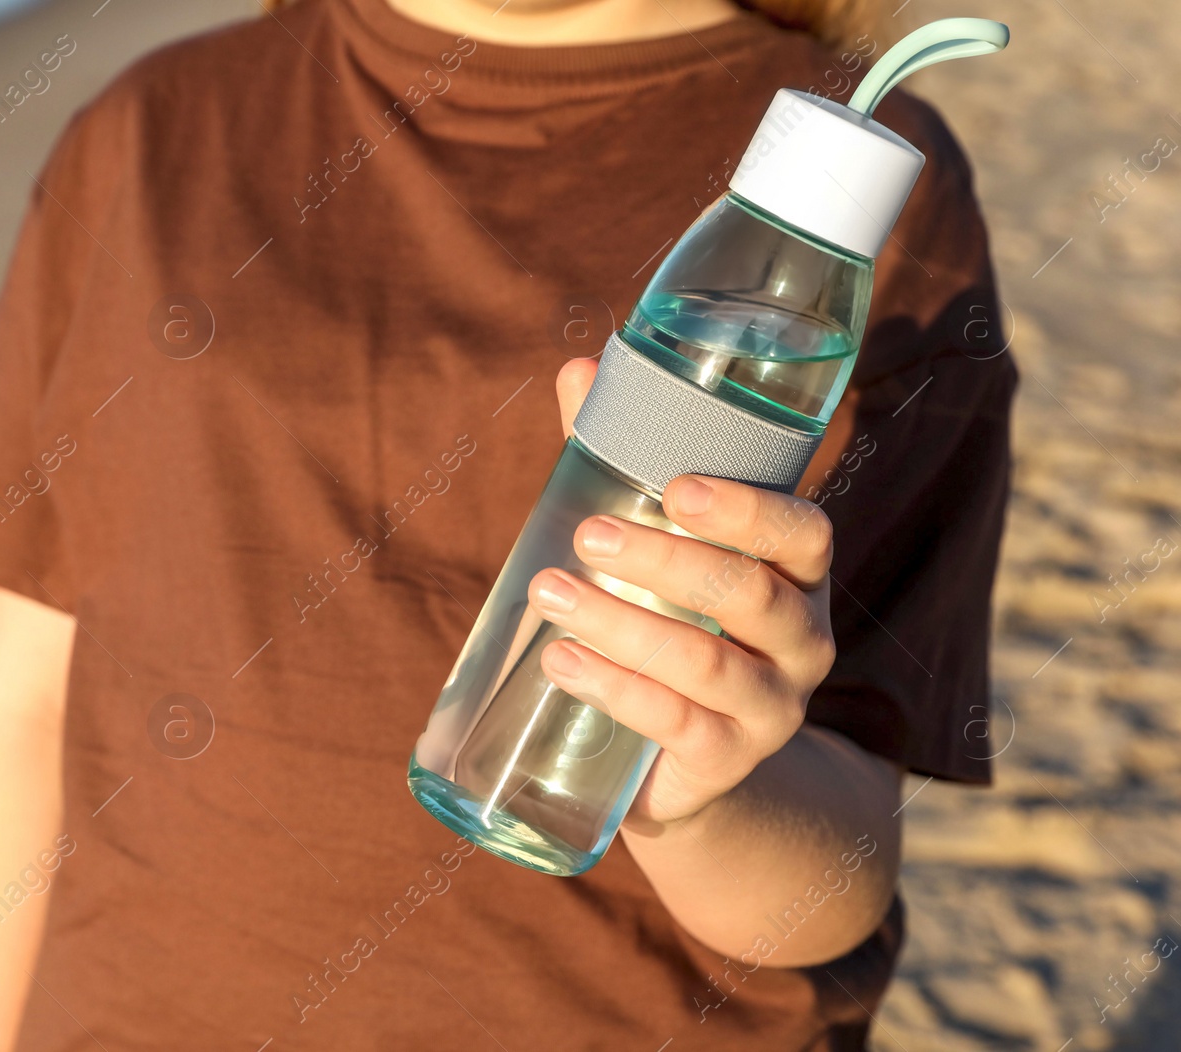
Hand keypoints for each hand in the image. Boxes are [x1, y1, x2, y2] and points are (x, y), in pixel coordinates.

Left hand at [532, 360, 837, 825]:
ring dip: (619, 624)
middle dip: (662, 560)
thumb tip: (581, 370)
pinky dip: (612, 688)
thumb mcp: (658, 546)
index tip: (676, 487)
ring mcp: (773, 707)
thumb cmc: (672, 620)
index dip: (746, 509)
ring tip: (551, 595)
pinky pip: (675, 722)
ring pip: (702, 660)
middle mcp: (804, 640)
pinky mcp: (728, 760)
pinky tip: (561, 661)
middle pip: (748, 593)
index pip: (803, 532)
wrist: (689, 760)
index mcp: (797, 575)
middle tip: (586, 536)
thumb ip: (623, 462)